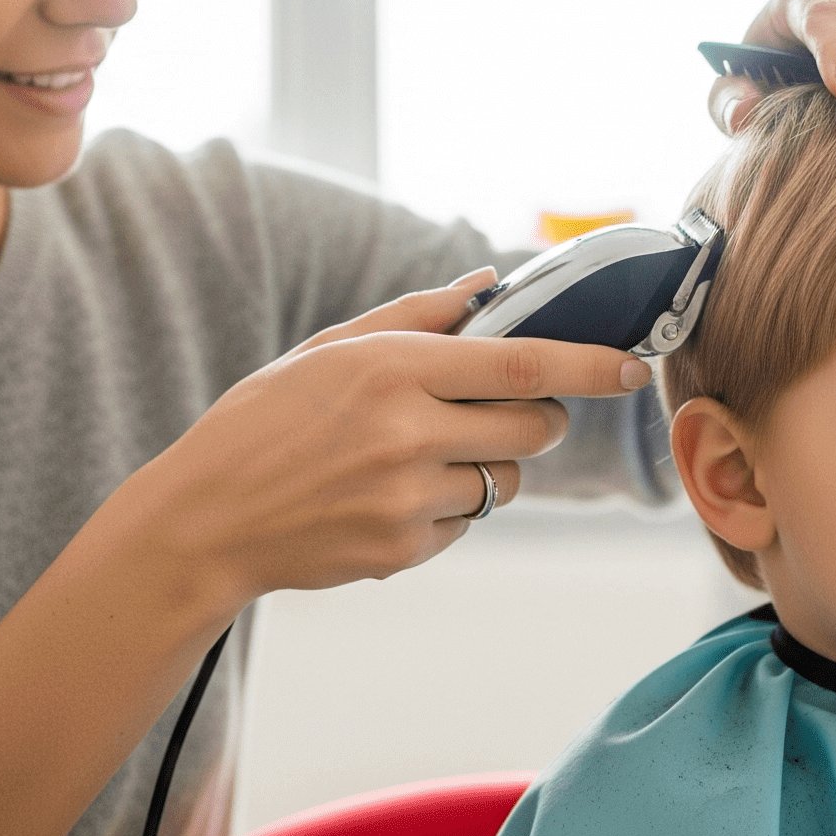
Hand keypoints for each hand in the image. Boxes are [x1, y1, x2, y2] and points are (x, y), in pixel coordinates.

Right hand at [160, 271, 649, 601]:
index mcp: (392, 370)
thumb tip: (489, 285)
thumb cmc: (262, 422)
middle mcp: (407, 434)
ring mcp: (408, 499)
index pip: (523, 364)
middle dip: (542, 418)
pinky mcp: (404, 550)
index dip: (590, 365)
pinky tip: (388, 496)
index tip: (632, 367)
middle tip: (513, 410)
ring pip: (505, 482)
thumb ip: (416, 316)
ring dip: (490, 466)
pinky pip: (465, 523)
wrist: (204, 521)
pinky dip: (447, 508)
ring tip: (422, 457)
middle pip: (534, 429)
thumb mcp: (327, 350)